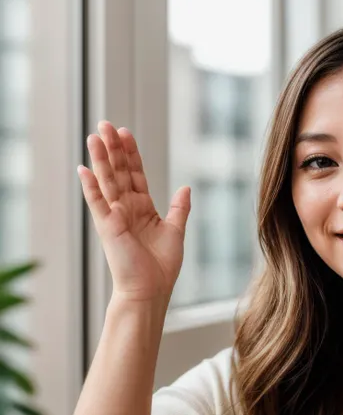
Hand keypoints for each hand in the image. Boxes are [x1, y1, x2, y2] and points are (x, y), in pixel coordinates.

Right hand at [78, 121, 190, 304]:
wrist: (151, 290)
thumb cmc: (162, 266)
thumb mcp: (175, 230)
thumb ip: (180, 208)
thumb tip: (186, 187)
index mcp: (143, 208)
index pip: (135, 174)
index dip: (131, 154)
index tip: (125, 133)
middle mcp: (126, 209)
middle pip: (119, 172)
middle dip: (113, 148)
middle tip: (106, 124)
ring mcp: (115, 216)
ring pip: (107, 181)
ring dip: (100, 158)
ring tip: (95, 135)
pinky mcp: (107, 226)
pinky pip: (97, 202)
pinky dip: (90, 186)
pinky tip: (84, 168)